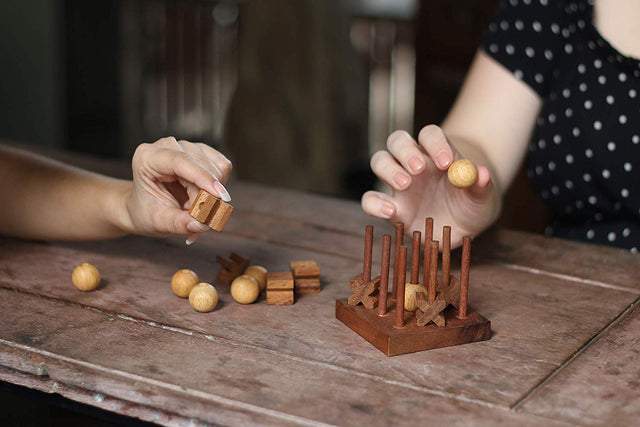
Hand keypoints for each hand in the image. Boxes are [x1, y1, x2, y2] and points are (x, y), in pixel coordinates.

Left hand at [123, 137, 232, 243]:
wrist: (145, 207)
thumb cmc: (147, 212)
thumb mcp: (158, 222)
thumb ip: (179, 223)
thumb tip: (202, 224)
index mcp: (147, 157)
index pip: (181, 161)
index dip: (203, 178)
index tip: (221, 197)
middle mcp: (168, 145)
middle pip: (202, 168)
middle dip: (206, 197)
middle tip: (198, 219)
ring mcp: (187, 146)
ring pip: (216, 168)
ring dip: (212, 194)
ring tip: (193, 208)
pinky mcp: (202, 151)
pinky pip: (223, 168)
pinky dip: (218, 187)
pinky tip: (203, 197)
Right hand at [361, 125, 496, 247]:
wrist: (463, 225)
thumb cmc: (472, 201)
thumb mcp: (482, 195)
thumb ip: (481, 185)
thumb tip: (481, 173)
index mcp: (437, 153)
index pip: (429, 135)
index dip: (435, 144)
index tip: (447, 162)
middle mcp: (413, 164)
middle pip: (398, 140)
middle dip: (405, 151)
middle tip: (419, 169)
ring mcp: (399, 184)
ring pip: (380, 161)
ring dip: (389, 170)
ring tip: (405, 185)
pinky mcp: (391, 208)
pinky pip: (370, 199)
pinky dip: (374, 203)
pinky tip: (391, 212)